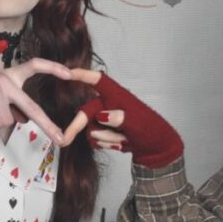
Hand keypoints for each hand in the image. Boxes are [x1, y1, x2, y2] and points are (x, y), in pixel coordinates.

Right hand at [0, 58, 71, 144]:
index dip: (53, 68)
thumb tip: (23, 120)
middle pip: (32, 108)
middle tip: (61, 139)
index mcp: (9, 75)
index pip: (34, 65)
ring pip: (8, 121)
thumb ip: (9, 102)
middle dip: (48, 125)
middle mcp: (6, 80)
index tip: (70, 74)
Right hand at [63, 69, 182, 168]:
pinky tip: (120, 144)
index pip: (98, 81)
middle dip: (76, 126)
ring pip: (91, 128)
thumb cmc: (152, 130)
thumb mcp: (138, 124)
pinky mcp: (105, 130)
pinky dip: (104, 144)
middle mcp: (109, 104)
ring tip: (124, 141)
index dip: (82, 75)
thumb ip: (120, 118)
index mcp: (118, 96)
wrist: (157, 149)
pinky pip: (95, 138)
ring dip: (104, 139)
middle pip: (87, 111)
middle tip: (65, 141)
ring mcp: (106, 118)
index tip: (67, 72)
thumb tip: (101, 116)